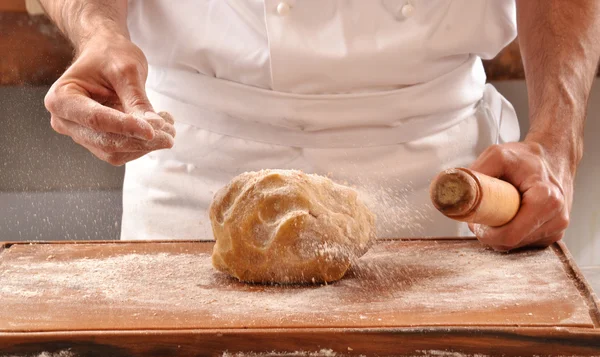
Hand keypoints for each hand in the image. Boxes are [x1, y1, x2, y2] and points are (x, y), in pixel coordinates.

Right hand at [44, 31, 174, 165]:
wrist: (105, 56)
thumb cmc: (110, 56)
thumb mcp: (126, 70)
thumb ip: (136, 99)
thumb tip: (153, 126)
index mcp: (61, 98)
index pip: (96, 119)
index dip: (126, 127)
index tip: (154, 130)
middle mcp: (65, 121)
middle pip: (105, 141)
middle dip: (140, 140)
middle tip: (170, 133)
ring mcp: (80, 134)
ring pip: (114, 152)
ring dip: (145, 145)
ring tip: (168, 126)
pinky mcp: (96, 141)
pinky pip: (121, 152)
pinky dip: (142, 144)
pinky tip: (159, 129)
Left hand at [468, 137, 574, 250]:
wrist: (553, 157)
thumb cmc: (526, 157)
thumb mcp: (498, 155)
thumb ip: (477, 172)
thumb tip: (455, 190)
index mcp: (546, 199)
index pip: (510, 235)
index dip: (487, 233)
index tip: (476, 222)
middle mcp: (556, 217)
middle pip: (511, 243)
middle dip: (491, 233)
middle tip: (482, 214)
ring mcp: (557, 228)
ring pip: (517, 246)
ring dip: (501, 234)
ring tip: (498, 211)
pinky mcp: (554, 234)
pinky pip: (524, 243)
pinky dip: (512, 233)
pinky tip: (511, 216)